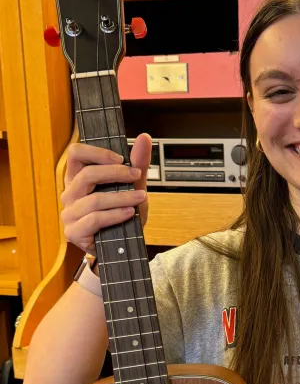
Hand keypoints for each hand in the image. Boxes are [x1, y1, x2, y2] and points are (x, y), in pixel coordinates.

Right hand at [61, 134, 150, 254]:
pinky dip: (115, 215)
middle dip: (115, 173)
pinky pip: (94, 219)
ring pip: (94, 200)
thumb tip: (145, 137)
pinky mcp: (74, 232)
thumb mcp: (134, 187)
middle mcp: (69, 194)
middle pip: (87, 174)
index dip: (97, 153)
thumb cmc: (124, 214)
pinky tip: (129, 213)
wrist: (124, 246)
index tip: (121, 159)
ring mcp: (69, 214)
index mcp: (78, 178)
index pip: (75, 153)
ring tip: (140, 198)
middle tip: (136, 176)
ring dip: (121, 197)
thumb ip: (138, 164)